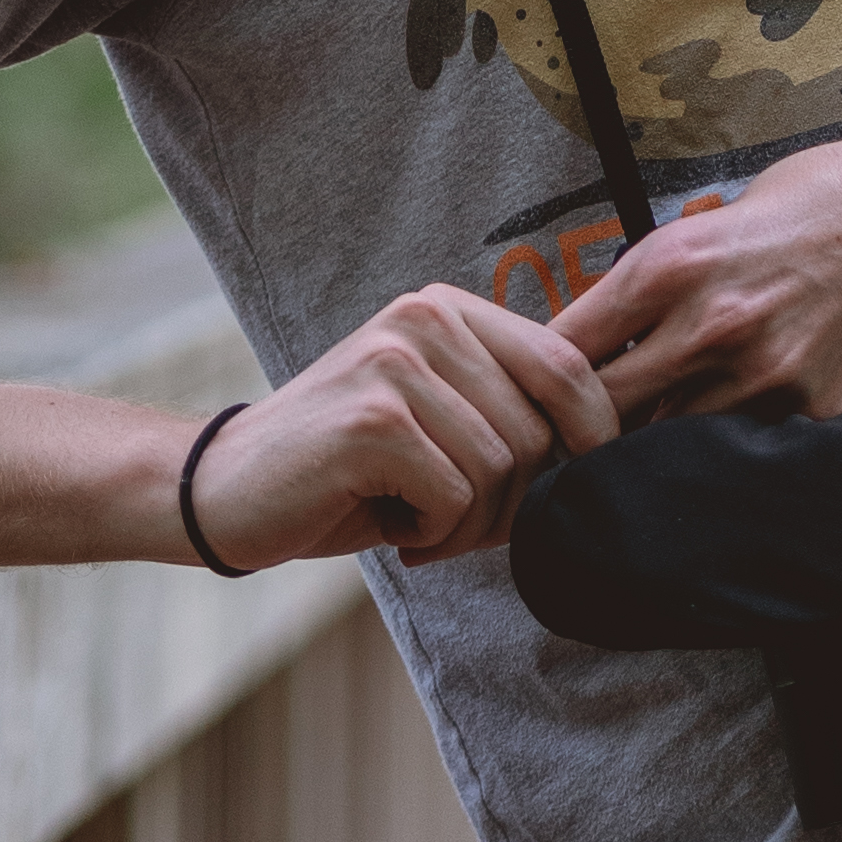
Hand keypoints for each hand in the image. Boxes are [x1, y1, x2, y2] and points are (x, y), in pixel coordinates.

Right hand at [178, 285, 618, 569]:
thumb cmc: (347, 473)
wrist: (225, 491)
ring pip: (502, 468)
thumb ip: (509, 413)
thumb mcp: (438, 423)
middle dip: (513, 499)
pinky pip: (455, 496)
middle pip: (539, 429)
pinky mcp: (373, 418)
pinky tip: (388, 522)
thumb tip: (615, 449)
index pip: (568, 366)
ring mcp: (396, 363)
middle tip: (454, 520)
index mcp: (449, 309)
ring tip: (414, 517)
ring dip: (469, 522)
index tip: (578, 485)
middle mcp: (425, 318)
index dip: (594, 436)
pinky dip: (433, 531)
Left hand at [552, 128, 841, 426]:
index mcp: (669, 265)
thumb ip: (653, 282)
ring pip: (665, 444)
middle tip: (572, 443)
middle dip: (581, 429)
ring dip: (647, 449)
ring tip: (640, 450)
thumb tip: (596, 339)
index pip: (566, 350)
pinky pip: (739, 449)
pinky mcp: (809, 408)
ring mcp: (761, 374)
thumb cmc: (814, 204)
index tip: (537, 399)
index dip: (540, 383)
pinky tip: (713, 446)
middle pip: (602, 411)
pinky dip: (718, 452)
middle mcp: (708, 324)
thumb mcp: (709, 221)